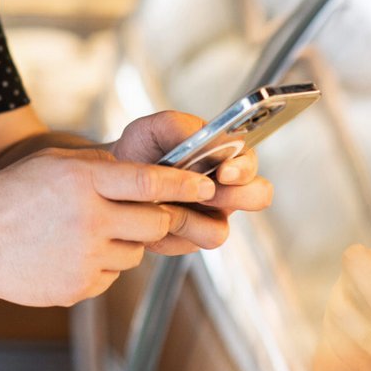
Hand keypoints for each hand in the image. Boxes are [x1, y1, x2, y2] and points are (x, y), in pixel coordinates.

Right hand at [0, 146, 216, 306]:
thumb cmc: (12, 196)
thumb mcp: (54, 165)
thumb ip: (101, 168)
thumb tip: (153, 176)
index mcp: (83, 181)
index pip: (151, 183)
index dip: (185, 186)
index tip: (208, 188)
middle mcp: (88, 219)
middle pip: (155, 222)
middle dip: (160, 217)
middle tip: (152, 212)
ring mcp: (84, 258)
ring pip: (136, 251)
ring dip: (125, 242)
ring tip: (85, 233)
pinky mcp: (79, 288)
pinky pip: (112, 275)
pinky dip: (101, 265)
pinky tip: (67, 254)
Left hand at [111, 111, 273, 256]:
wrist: (113, 177)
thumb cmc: (140, 149)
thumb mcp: (154, 128)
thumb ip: (181, 126)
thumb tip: (204, 136)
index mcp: (225, 156)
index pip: (250, 163)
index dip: (243, 169)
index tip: (224, 171)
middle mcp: (224, 188)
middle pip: (257, 197)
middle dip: (235, 196)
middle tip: (206, 192)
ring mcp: (209, 217)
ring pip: (220, 231)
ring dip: (191, 219)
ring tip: (165, 204)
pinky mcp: (188, 239)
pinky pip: (187, 244)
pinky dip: (167, 233)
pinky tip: (152, 216)